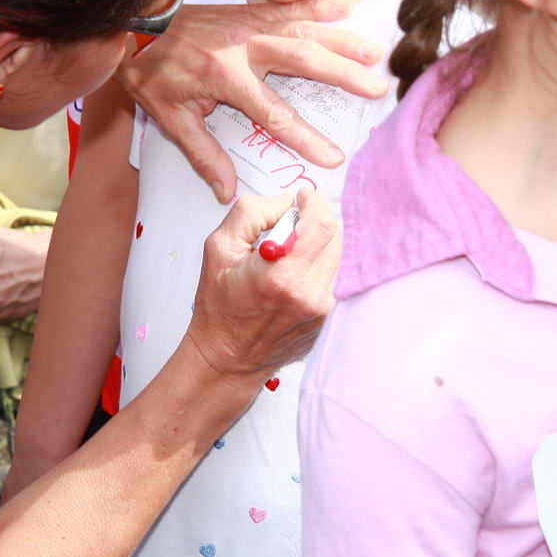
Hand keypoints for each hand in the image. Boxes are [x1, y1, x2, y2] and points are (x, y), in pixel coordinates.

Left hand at [112, 0, 387, 203]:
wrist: (136, 21)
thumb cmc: (152, 71)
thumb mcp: (169, 118)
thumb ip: (202, 154)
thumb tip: (226, 190)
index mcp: (227, 78)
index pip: (274, 114)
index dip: (305, 137)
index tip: (333, 155)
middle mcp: (246, 49)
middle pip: (304, 63)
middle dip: (343, 77)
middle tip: (376, 89)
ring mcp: (251, 26)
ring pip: (305, 32)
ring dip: (342, 42)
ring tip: (374, 53)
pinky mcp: (250, 12)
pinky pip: (290, 7)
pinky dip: (319, 6)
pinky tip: (346, 8)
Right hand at [178, 189, 340, 384]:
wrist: (227, 358)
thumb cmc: (220, 308)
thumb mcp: (219, 249)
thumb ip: (251, 213)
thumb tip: (284, 202)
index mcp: (282, 276)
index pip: (322, 224)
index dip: (315, 203)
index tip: (303, 197)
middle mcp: (309, 294)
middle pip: (336, 236)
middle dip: (316, 220)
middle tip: (290, 225)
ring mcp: (323, 310)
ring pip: (338, 255)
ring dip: (318, 243)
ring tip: (288, 254)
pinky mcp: (328, 319)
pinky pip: (333, 277)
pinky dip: (318, 265)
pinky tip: (293, 275)